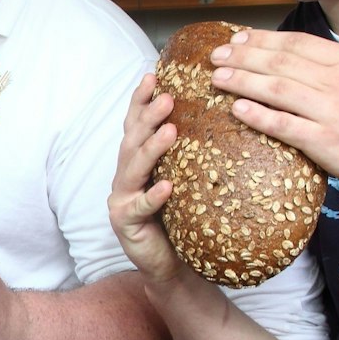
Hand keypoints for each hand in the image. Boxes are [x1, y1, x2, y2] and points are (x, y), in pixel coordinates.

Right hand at [107, 72, 192, 283]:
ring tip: (170, 131)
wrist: (173, 264)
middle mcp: (124, 176)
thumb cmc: (182, 218)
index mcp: (136, 162)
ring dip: (152, 148)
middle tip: (168, 98)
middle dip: (148, 117)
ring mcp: (122, 199)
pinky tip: (167, 187)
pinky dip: (153, 196)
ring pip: (133, 168)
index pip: (135, 125)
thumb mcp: (185, 179)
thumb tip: (216, 115)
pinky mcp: (126, 223)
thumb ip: (187, 153)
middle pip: (132, 140)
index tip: (153, 75)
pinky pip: (141, 207)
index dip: (140, 100)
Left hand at [210, 28, 338, 198]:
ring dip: (242, 81)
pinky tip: (237, 109)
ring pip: (277, 88)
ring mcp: (334, 111)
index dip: (262, 40)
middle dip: (243, 56)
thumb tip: (301, 61)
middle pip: (280, 62)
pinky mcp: (328, 142)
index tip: (238, 39)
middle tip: (216, 55)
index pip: (296, 44)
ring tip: (218, 77)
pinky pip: (285, 125)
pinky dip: (259, 115)